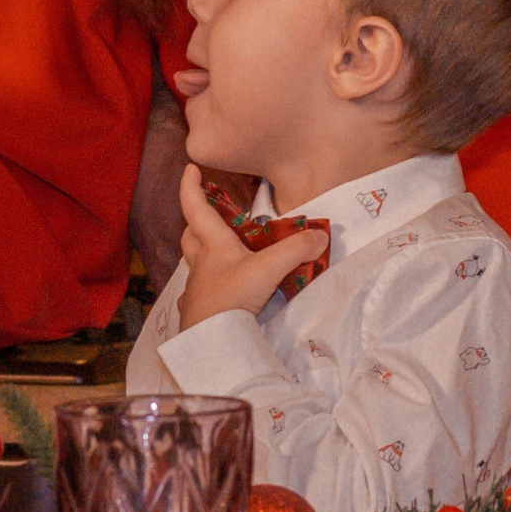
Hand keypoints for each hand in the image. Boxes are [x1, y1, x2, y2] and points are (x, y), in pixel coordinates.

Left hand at [174, 166, 325, 330]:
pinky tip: (222, 291)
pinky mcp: (198, 312)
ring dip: (203, 253)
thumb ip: (295, 250)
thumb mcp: (269, 270)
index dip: (191, 187)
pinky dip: (209, 285)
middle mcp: (201, 264)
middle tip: (210, 215)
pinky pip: (201, 291)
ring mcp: (197, 289)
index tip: (190, 169)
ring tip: (221, 252)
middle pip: (191, 235)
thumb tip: (319, 235)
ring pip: (194, 263)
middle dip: (197, 221)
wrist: (211, 342)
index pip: (195, 208)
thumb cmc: (232, 299)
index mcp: (214, 246)